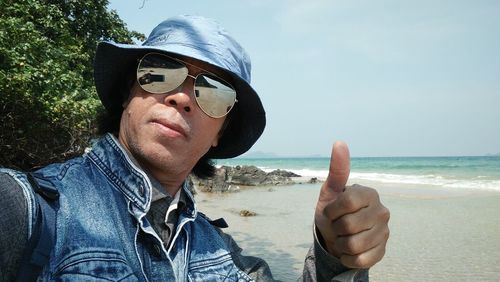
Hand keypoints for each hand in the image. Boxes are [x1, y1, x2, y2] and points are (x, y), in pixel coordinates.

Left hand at [314, 141, 389, 267]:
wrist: (335, 237)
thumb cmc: (332, 211)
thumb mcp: (330, 192)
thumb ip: (337, 170)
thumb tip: (339, 142)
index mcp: (369, 194)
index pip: (347, 202)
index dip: (332, 210)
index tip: (330, 211)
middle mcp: (381, 211)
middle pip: (349, 225)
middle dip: (335, 228)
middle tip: (337, 225)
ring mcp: (384, 232)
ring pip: (354, 245)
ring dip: (341, 244)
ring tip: (343, 237)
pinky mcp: (382, 251)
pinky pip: (360, 260)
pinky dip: (348, 258)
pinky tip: (348, 251)